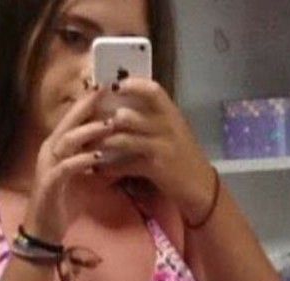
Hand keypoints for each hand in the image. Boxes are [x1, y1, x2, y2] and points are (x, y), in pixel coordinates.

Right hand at [23, 87, 113, 241]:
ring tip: (110, 124)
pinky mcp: (49, 183)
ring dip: (89, 131)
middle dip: (87, 106)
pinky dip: (82, 160)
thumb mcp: (85, 180)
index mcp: (58, 147)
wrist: (44, 230)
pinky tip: (98, 157)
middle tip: (107, 91)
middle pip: (68, 122)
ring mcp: (47, 165)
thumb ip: (97, 165)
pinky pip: (66, 167)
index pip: (73, 119)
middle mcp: (50, 151)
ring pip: (68, 141)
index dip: (88, 103)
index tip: (107, 88)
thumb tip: (118, 154)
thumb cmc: (64, 204)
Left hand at [91, 77, 217, 223]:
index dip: (132, 85)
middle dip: (105, 118)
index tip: (114, 84)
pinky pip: (128, 165)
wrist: (201, 187)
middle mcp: (168, 128)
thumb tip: (122, 106)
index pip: (153, 91)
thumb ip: (153, 118)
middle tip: (88, 119)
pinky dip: (112, 168)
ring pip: (125, 140)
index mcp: (172, 114)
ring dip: (104, 143)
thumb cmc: (183, 157)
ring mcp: (162, 148)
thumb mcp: (173, 131)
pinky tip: (100, 170)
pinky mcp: (156, 169)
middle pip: (130, 116)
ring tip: (89, 144)